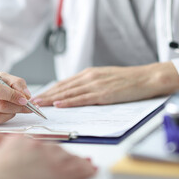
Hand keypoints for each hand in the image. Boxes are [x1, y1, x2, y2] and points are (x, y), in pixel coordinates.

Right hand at [0, 67, 31, 124]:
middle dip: (17, 107)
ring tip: (16, 108)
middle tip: (29, 107)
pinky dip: (3, 119)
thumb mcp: (1, 76)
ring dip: (11, 114)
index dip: (13, 96)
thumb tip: (27, 96)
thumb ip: (16, 83)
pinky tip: (5, 113)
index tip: (26, 100)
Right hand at [0, 136, 95, 178]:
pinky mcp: (58, 172)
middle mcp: (38, 147)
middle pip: (57, 149)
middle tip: (74, 160)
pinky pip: (77, 170)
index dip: (51, 151)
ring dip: (78, 163)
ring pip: (69, 158)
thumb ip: (5, 154)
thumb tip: (7, 158)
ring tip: (86, 166)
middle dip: (65, 156)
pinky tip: (90, 171)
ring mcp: (49, 157)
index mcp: (22, 141)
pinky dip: (85, 170)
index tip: (55, 154)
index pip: (42, 144)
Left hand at [33, 62, 178, 107]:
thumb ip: (90, 83)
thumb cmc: (128, 79)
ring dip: (52, 99)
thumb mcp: (105, 77)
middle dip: (46, 95)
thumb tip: (77, 91)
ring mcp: (95, 85)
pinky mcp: (103, 94)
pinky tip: (59, 105)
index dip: (50, 90)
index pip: (65, 83)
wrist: (146, 77)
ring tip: (40, 105)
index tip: (40, 95)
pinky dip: (69, 102)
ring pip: (69, 93)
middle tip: (33, 102)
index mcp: (89, 73)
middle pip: (63, 87)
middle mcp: (89, 77)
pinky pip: (82, 98)